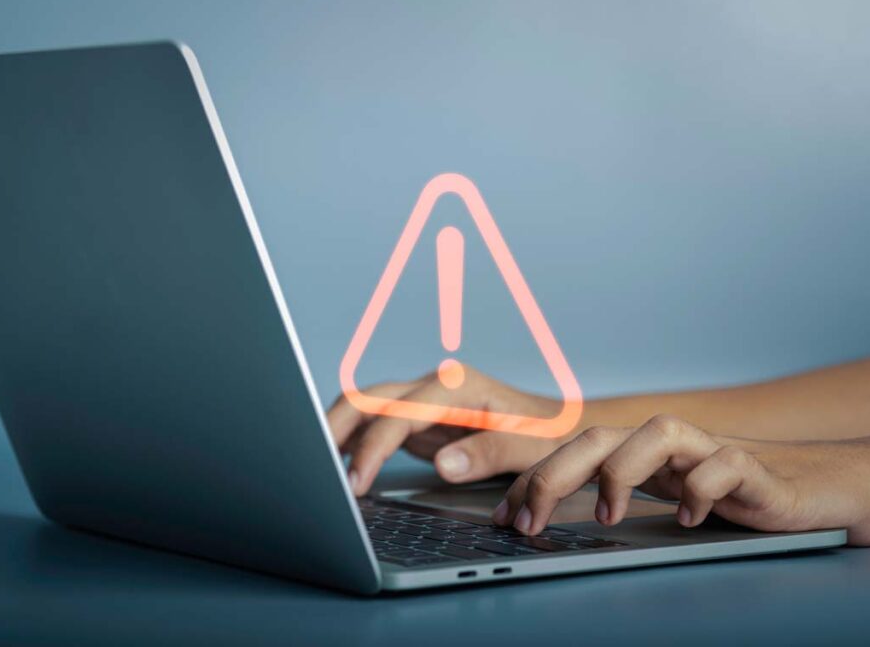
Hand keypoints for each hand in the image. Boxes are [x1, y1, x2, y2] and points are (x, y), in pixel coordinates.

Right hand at [328, 365, 569, 495]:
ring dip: (335, 434)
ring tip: (314, 470)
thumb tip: (444, 464)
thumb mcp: (530, 445)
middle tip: (311, 469)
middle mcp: (433, 386)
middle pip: (367, 397)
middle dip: (331, 427)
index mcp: (457, 386)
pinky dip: (351, 444)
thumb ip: (488, 452)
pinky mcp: (418, 420)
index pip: (398, 413)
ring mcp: (422, 400)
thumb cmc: (548, 435)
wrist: (558, 426)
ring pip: (363, 408)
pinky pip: (374, 426)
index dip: (373, 449)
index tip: (355, 483)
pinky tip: (338, 468)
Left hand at [493, 414, 869, 545]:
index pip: (574, 451)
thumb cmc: (733, 494)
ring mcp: (711, 449)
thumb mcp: (664, 498)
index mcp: (640, 452)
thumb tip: (547, 518)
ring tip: (609, 518)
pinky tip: (690, 519)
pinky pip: (725, 464)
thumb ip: (617, 499)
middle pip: (600, 436)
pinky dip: (703, 488)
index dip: (534, 478)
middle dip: (554, 474)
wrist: (821, 486)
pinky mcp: (756, 467)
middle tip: (527, 521)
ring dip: (624, 473)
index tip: (504, 517)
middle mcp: (668, 445)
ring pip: (658, 433)